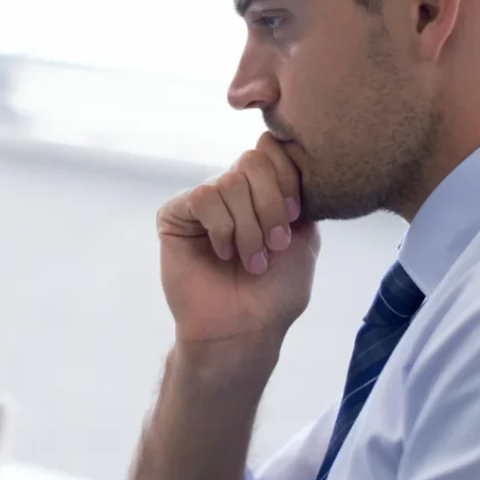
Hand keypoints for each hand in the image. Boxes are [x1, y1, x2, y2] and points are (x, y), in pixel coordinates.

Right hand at [158, 132, 320, 355]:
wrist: (244, 328)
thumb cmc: (275, 293)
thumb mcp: (304, 238)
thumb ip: (299, 194)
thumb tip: (283, 156)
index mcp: (261, 191)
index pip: (272, 151)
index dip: (288, 179)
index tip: (296, 217)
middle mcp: (231, 191)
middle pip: (253, 161)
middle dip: (270, 205)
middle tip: (275, 245)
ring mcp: (203, 202)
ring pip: (229, 183)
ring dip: (248, 228)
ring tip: (251, 261)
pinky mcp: (175, 215)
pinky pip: (203, 198)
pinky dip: (222, 229)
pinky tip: (223, 254)